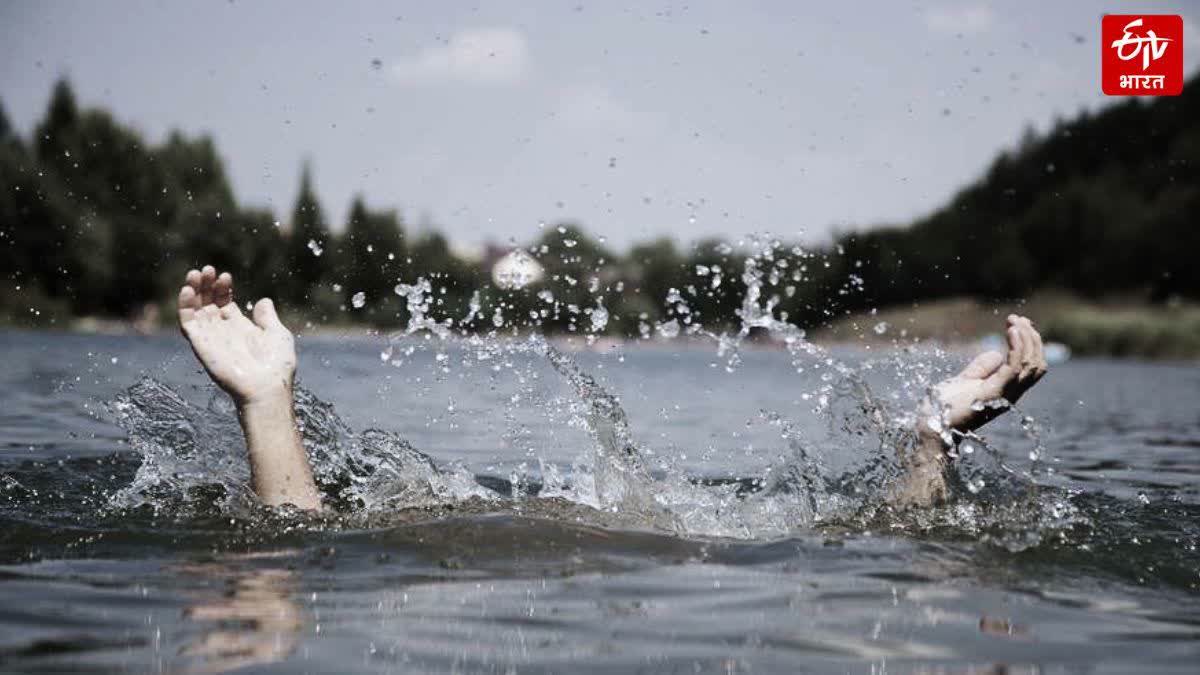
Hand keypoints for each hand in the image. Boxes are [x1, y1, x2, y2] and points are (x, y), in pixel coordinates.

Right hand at [177, 266, 295, 405]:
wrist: (267, 386)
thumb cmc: (276, 365)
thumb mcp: (277, 334)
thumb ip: (267, 317)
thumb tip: (263, 301)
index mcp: (239, 327)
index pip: (224, 302)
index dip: (222, 288)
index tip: (226, 276)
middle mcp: (222, 331)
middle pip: (208, 302)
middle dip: (206, 285)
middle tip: (207, 269)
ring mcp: (211, 338)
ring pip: (195, 310)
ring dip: (192, 291)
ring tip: (195, 274)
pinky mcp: (201, 345)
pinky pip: (187, 324)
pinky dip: (184, 307)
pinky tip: (188, 290)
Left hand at [925, 314, 1047, 434]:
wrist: (932, 427)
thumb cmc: (944, 407)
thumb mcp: (965, 381)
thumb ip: (981, 368)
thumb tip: (996, 354)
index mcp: (1006, 390)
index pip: (1030, 366)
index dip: (1030, 344)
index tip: (1019, 323)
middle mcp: (1010, 394)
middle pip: (1036, 364)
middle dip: (1032, 338)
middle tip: (1017, 319)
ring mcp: (1004, 394)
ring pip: (1031, 365)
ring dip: (1027, 339)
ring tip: (1015, 322)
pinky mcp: (993, 393)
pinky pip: (1015, 368)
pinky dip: (1018, 348)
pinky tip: (1012, 331)